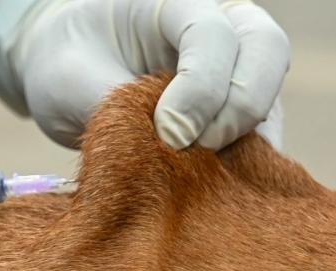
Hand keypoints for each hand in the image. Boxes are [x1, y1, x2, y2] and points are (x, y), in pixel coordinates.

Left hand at [0, 0, 289, 149]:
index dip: (201, 87)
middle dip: (237, 108)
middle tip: (194, 150)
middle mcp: (218, 23)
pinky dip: (244, 164)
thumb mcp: (72, 83)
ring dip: (244, 141)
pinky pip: (261, 136)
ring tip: (197, 175)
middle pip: (268, 50)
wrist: (65, 75)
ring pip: (271, 96)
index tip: (169, 134)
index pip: (214, 33)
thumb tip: (173, 150)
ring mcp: (234, 65)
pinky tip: (212, 187)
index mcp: (171, 3)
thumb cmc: (64, 67)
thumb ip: (119, 109)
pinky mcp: (236, 109)